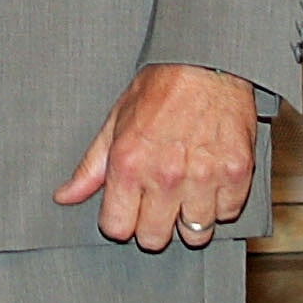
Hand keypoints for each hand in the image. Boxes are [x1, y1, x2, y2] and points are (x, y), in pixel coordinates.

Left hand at [53, 63, 258, 251]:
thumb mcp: (115, 121)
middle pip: (154, 239)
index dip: (120, 221)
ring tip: (187, 191)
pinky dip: (220, 203)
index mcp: (129, 163)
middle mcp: (165, 176)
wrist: (207, 63)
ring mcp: (203, 178)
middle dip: (152, 226)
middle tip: (158, 202)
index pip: (117, 228)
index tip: (127, 209)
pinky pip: (227, 214)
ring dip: (189, 217)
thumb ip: (91, 166)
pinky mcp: (237, 174)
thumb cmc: (161, 88)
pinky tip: (211, 180)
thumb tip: (65, 196)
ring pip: (194, 234)